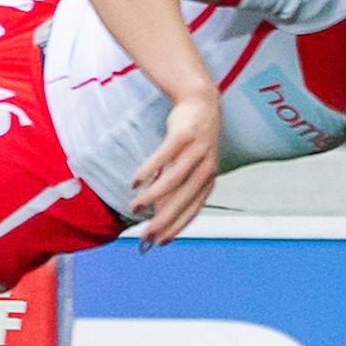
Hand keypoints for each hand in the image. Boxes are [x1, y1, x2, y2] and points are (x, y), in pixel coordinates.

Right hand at [130, 91, 221, 247]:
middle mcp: (206, 167)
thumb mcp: (190, 167)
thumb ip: (177, 190)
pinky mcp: (183, 136)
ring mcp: (196, 150)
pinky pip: (164, 156)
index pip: (193, 209)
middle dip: (164, 219)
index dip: (177, 227)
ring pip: (174, 179)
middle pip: (183, 198)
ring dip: (154, 196)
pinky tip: (136, 181)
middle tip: (146, 233)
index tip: (160, 241)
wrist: (201, 103)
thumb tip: (159, 216)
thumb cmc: (193, 141)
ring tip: (136, 207)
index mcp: (209, 179)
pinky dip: (149, 169)